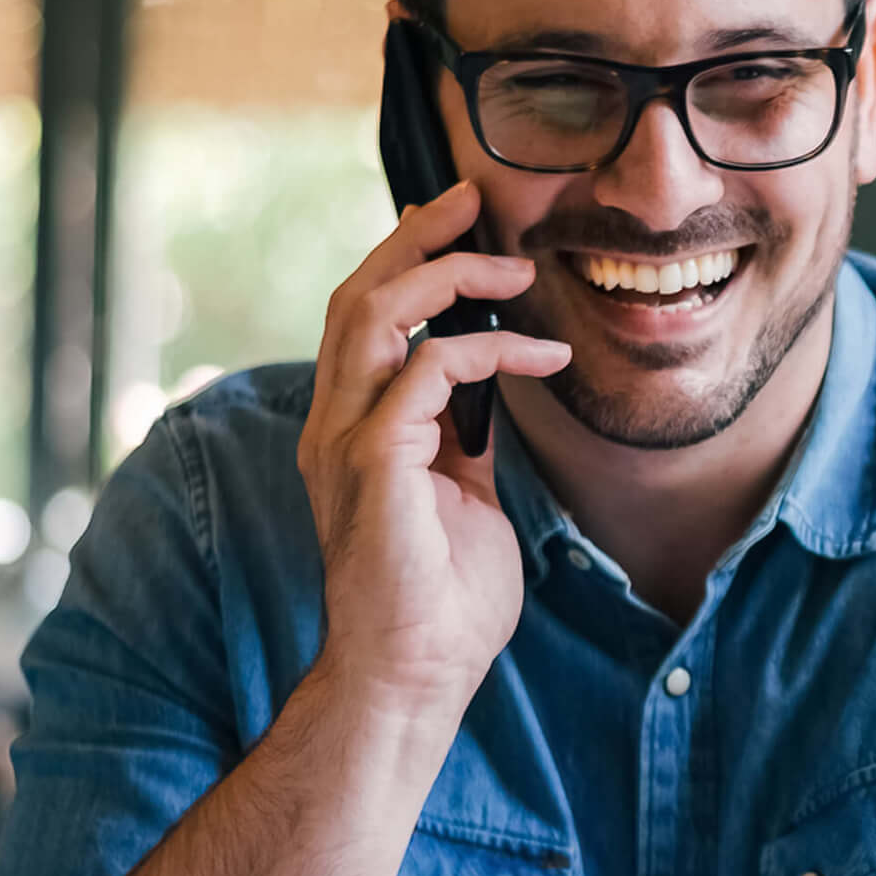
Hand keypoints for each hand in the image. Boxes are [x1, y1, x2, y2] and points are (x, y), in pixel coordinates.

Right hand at [299, 184, 569, 720]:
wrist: (416, 675)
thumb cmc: (443, 601)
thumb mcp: (463, 496)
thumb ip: (463, 439)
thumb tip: (491, 391)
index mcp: (351, 429)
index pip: (363, 318)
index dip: (406, 261)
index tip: (463, 227)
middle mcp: (334, 425)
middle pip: (355, 295)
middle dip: (415, 237)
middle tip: (473, 200)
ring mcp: (344, 442)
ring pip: (373, 314)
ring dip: (443, 275)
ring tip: (509, 266)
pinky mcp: (373, 463)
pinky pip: (423, 371)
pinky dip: (485, 351)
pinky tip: (541, 357)